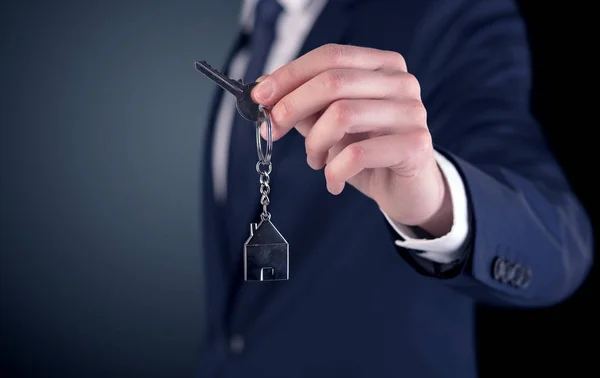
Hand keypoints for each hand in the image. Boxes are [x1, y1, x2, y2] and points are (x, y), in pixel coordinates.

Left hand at [251, 44, 452, 236]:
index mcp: (382, 66)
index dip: (289, 75)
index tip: (259, 97)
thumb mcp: (331, 125)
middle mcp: (401, 82)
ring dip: (315, 143)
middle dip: (292, 106)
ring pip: (342, 115)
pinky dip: (334, 171)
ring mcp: (412, 111)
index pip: (330, 56)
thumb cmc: (368, 153)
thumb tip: (263, 87)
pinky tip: (334, 182)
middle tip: (271, 130)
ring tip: (314, 161)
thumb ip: (304, 104)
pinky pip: (358, 154)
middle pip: (333, 81)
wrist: (409, 190)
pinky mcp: (415, 144)